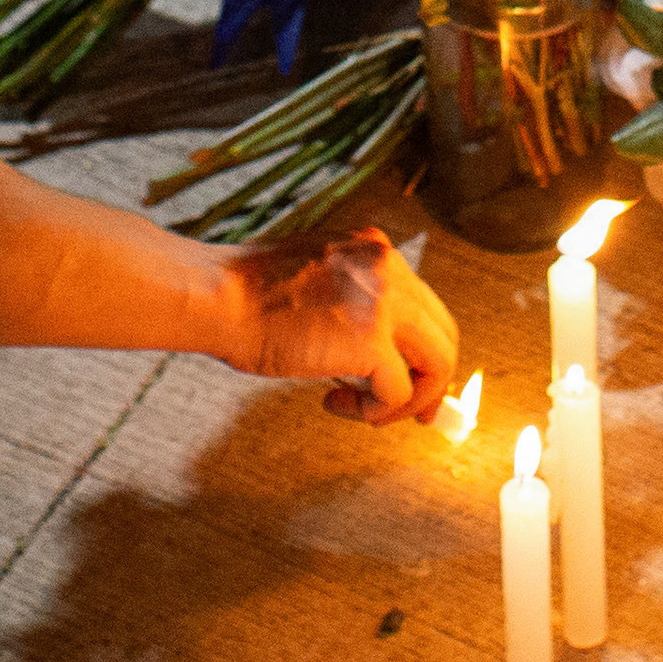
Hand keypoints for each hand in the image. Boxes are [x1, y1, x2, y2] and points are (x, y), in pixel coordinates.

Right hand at [230, 226, 463, 422]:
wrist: (218, 297)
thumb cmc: (248, 296)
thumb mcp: (318, 278)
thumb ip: (356, 299)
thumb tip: (382, 354)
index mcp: (375, 248)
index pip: (425, 305)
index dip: (423, 350)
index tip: (407, 381)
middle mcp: (389, 267)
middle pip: (444, 334)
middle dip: (431, 381)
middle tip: (411, 413)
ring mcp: (385, 302)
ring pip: (437, 364)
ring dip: (405, 400)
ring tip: (364, 411)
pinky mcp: (372, 340)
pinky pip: (398, 392)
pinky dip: (375, 411)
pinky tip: (333, 402)